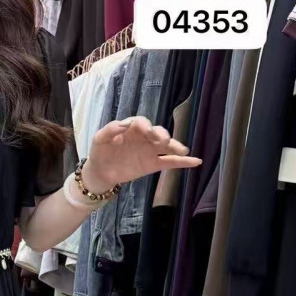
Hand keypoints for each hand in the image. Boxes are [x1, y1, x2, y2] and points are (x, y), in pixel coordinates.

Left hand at [82, 116, 201, 193]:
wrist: (101, 172)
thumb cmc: (100, 151)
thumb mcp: (100, 139)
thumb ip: (109, 130)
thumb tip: (123, 124)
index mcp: (132, 127)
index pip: (142, 123)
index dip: (145, 125)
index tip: (146, 130)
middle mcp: (145, 137)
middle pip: (158, 132)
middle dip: (162, 134)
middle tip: (164, 140)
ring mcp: (151, 151)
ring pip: (166, 147)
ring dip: (175, 147)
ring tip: (182, 150)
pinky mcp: (153, 164)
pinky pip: (170, 162)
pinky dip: (184, 162)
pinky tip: (196, 161)